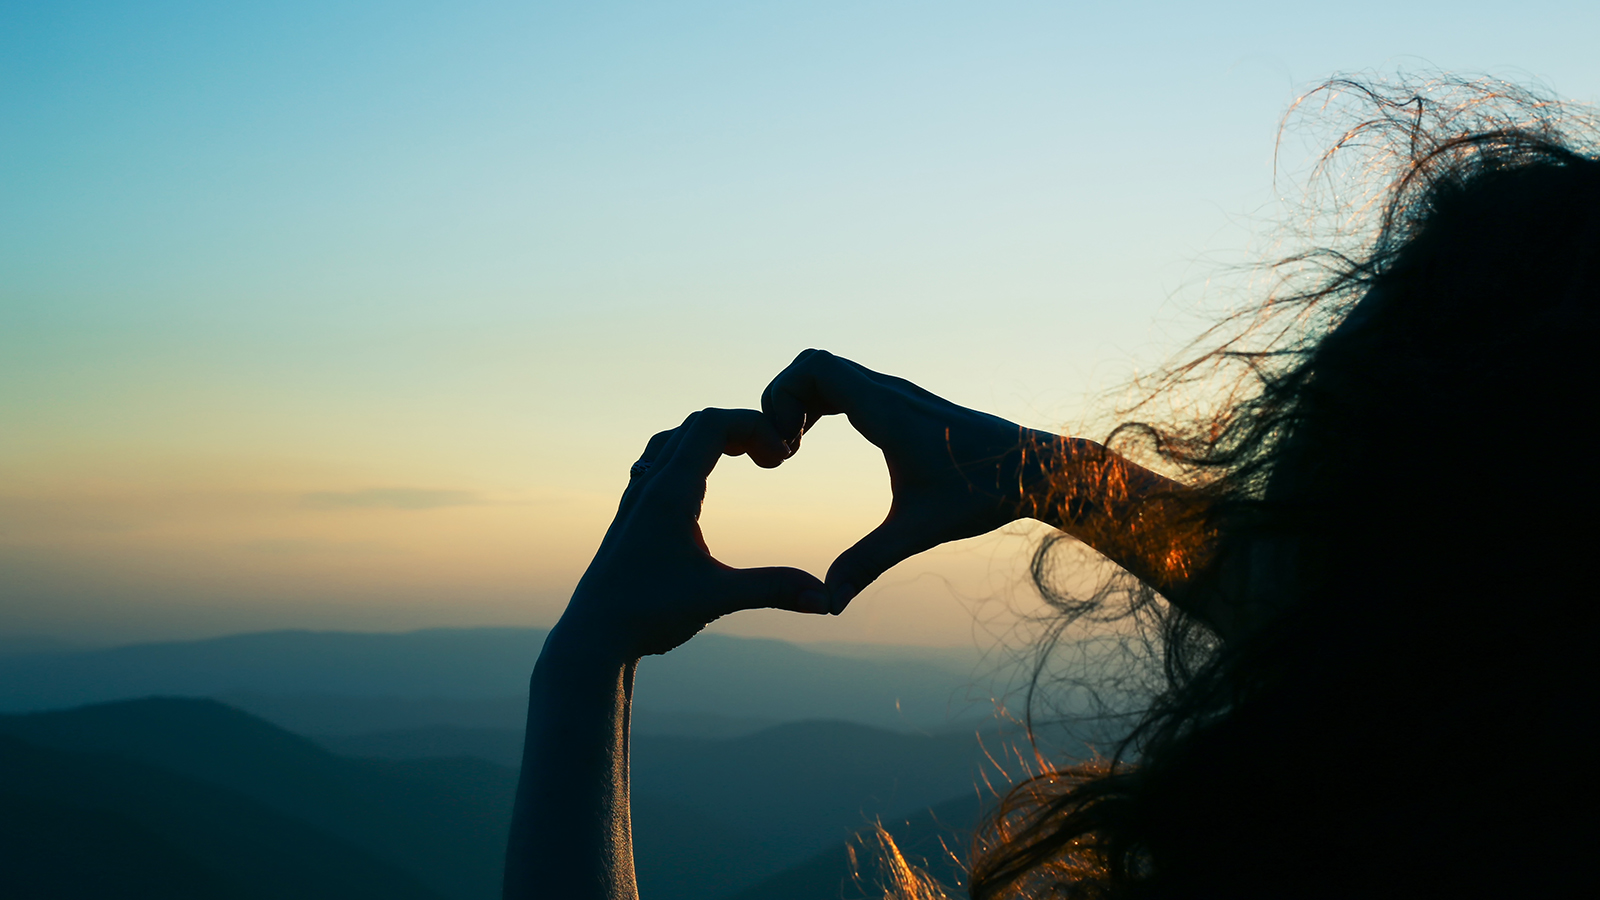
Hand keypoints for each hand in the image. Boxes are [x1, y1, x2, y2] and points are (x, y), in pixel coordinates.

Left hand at [557, 408, 829, 659]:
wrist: (593, 637)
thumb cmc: (648, 614)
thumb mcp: (718, 598)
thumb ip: (773, 590)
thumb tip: (826, 598)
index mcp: (671, 492)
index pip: (713, 424)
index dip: (754, 426)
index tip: (783, 457)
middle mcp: (650, 485)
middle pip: (696, 424)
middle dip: (741, 428)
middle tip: (774, 458)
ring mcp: (636, 497)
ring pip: (673, 439)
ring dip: (712, 438)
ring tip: (744, 457)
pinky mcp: (631, 515)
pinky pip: (658, 461)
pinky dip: (689, 454)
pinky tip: (703, 483)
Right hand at [762, 350, 1046, 611]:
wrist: (1037, 469)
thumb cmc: (985, 492)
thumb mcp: (919, 530)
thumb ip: (868, 562)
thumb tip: (828, 602)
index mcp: (885, 410)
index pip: (814, 367)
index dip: (782, 397)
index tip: (786, 448)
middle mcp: (889, 392)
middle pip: (812, 365)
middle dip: (783, 400)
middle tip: (783, 451)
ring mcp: (897, 394)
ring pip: (830, 373)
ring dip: (801, 403)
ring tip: (794, 449)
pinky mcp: (905, 404)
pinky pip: (847, 386)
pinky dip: (821, 405)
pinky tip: (818, 444)